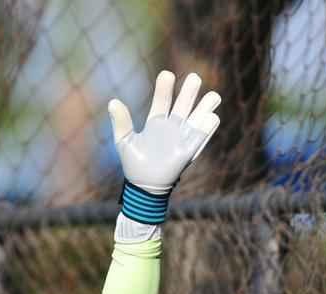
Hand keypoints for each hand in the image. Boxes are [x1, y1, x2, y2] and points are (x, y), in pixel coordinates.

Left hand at [108, 71, 220, 223]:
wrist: (144, 187)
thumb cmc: (134, 164)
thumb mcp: (124, 141)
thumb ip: (121, 122)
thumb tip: (113, 102)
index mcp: (156, 122)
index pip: (162, 100)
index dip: (164, 87)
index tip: (166, 74)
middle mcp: (172, 126)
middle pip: (183, 104)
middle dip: (189, 91)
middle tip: (194, 78)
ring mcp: (182, 137)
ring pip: (197, 116)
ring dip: (206, 106)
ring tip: (213, 96)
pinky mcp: (189, 150)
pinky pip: (202, 136)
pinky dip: (208, 126)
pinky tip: (212, 116)